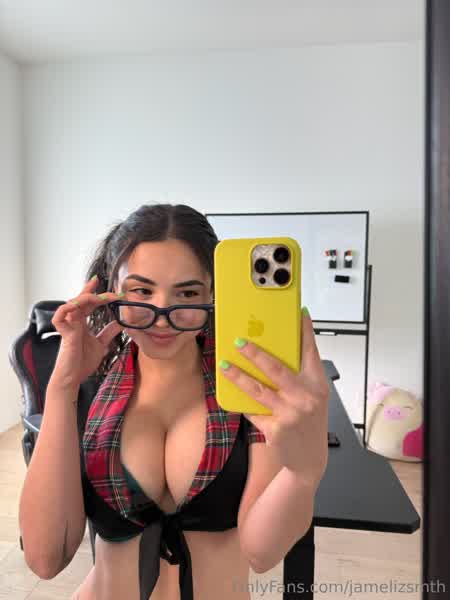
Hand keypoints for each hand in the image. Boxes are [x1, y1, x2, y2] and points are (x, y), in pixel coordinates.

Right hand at [51, 276, 124, 389]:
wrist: (74, 378)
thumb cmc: (82, 362)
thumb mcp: (101, 344)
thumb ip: (109, 332)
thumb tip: (120, 323)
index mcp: (81, 323)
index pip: (88, 303)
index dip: (96, 293)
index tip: (111, 289)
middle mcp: (74, 322)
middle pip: (80, 299)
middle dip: (94, 292)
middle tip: (112, 292)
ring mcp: (68, 327)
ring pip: (71, 303)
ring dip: (85, 298)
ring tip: (99, 299)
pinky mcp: (64, 334)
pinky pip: (59, 316)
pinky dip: (67, 308)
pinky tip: (78, 306)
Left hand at [219, 308, 328, 485]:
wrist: (309, 460)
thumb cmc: (310, 423)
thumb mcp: (313, 397)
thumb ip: (301, 376)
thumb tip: (280, 350)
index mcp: (317, 385)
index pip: (311, 352)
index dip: (305, 332)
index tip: (298, 314)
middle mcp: (305, 398)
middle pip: (276, 368)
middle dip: (255, 353)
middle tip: (239, 341)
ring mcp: (290, 414)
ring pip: (258, 389)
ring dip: (238, 375)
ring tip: (225, 364)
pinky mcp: (275, 429)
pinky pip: (253, 410)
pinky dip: (242, 401)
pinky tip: (231, 392)